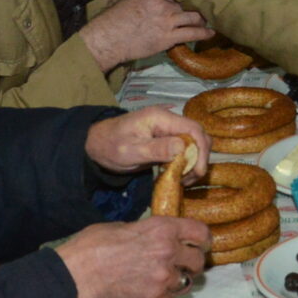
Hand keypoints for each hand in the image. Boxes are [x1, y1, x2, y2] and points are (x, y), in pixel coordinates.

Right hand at [58, 217, 210, 297]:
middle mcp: (169, 250)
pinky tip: (152, 290)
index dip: (203, 240)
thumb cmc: (95, 244)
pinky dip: (164, 296)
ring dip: (180, 281)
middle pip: (199, 261)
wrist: (81, 271)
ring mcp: (163, 275)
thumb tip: (154, 237)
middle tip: (182, 264)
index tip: (200, 244)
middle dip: (192, 263)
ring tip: (166, 279)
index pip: (201, 232)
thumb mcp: (124, 226)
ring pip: (188, 282)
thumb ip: (147, 232)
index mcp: (163, 228)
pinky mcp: (155, 296)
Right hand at [79, 0, 211, 70]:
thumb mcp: (130, 2)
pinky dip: (204, 32)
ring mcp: (167, 20)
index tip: (183, 6)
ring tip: (207, 21)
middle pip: (184, 5)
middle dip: (193, 9)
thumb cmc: (113, 22)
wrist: (108, 39)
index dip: (178, 3)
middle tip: (201, 12)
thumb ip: (147, 2)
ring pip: (193, 17)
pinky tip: (211, 32)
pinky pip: (192, 33)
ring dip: (201, 20)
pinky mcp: (169, 37)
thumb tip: (155, 8)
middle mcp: (162, 4)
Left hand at [84, 108, 207, 176]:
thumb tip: (182, 147)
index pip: (193, 128)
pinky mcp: (167, 141)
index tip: (198, 171)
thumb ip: (157, 149)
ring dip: (194, 163)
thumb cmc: (111, 146)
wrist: (97, 145)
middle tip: (190, 179)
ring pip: (194, 144)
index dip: (201, 149)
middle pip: (198, 136)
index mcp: (161, 118)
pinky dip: (186, 164)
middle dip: (199, 158)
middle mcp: (168, 121)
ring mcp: (168, 130)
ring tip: (184, 180)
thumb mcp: (132, 151)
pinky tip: (179, 176)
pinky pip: (185, 151)